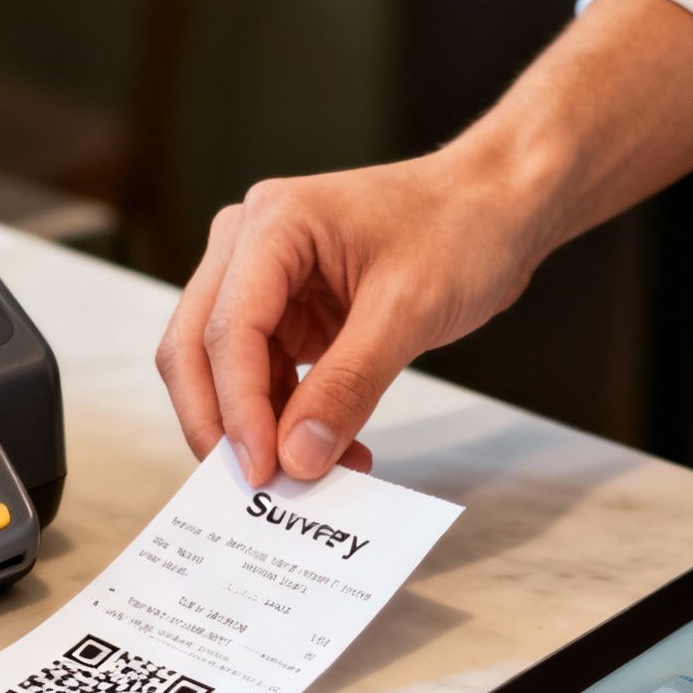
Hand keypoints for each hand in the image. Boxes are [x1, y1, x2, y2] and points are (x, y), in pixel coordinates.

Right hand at [157, 147, 543, 484]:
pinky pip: (262, 375)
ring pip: (223, 371)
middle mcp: (249, 244)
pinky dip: (286, 418)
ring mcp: (262, 278)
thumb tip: (297, 459)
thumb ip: (348, 386)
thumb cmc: (461, 228)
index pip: (227, 329)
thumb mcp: (408, 310)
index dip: (237, 408)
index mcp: (272, 223)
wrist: (496, 207)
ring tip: (315, 473)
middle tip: (257, 486)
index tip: (263, 470)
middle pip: (196, 348)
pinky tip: (329, 448)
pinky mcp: (283, 310)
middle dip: (221, 422)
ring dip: (259, 428)